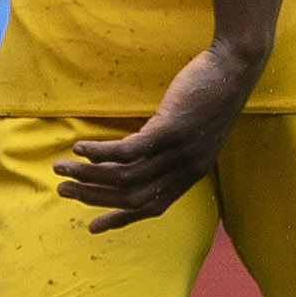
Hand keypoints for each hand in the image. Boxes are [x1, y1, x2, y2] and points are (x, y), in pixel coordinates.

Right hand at [54, 42, 261, 231]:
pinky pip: (127, 151)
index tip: (92, 226)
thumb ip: (168, 150)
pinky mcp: (169, 130)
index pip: (151, 207)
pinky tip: (80, 148)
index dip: (120, 218)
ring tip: (61, 166)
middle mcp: (184, 170)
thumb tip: (132, 154)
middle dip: (94, 196)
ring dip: (88, 174)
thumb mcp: (193, 133)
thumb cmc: (212, 96)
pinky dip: (100, 153)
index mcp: (190, 174)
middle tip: (63, 190)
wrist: (234, 70)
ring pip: (125, 176)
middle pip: (132, 196)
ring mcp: (177, 152)